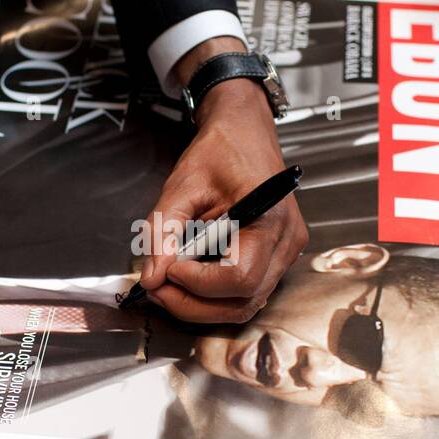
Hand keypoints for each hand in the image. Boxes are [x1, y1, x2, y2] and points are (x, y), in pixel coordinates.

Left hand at [138, 40, 307, 322]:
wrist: (244, 133)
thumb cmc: (221, 151)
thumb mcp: (182, 186)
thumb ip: (163, 233)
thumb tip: (152, 277)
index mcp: (272, 218)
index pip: (240, 276)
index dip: (198, 282)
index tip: (168, 268)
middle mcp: (286, 243)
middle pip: (242, 302)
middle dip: (193, 303)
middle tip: (158, 286)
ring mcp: (285, 255)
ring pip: (244, 306)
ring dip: (201, 305)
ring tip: (169, 284)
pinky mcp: (275, 260)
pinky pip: (246, 294)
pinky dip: (214, 297)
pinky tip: (190, 279)